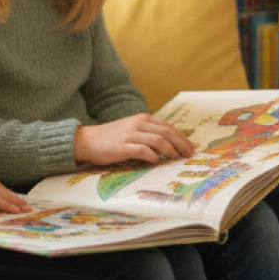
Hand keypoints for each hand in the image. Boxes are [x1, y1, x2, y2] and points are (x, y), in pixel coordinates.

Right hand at [73, 114, 197, 165]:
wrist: (87, 140)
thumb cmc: (111, 138)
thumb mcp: (132, 130)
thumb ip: (148, 133)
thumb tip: (169, 145)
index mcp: (142, 119)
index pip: (168, 127)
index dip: (181, 137)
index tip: (191, 146)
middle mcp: (138, 124)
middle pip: (166, 132)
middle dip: (181, 144)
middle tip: (189, 154)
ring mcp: (130, 135)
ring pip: (158, 140)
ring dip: (170, 150)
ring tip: (176, 158)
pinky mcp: (123, 147)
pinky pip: (143, 150)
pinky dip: (152, 155)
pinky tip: (156, 161)